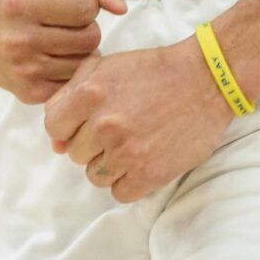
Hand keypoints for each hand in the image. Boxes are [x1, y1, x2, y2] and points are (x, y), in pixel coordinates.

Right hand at [0, 0, 126, 103]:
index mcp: (21, 0)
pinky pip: (73, 84)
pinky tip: (52, 55)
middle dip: (84, 25)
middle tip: (62, 18)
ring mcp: (21, 70)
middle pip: (90, 37)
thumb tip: (121, 9)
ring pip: (84, 63)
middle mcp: (17, 38)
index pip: (87, 5)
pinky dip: (69, 70)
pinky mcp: (26, 92)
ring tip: (55, 35)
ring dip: (79, 48)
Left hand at [42, 38, 232, 203]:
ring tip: (131, 144)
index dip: (67, 127)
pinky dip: (128, 181)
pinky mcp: (149, 173)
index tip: (84, 124)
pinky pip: (119, 193)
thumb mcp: (106, 66)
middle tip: (117, 128)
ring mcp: (126, 151)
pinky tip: (141, 161)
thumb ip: (71, 95)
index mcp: (89, 94)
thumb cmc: (154, 70)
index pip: (54, 128)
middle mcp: (104, 125)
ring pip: (95, 175)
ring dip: (109, 164)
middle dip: (91, 143)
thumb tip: (56, 143)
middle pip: (75, 153)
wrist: (206, 80)